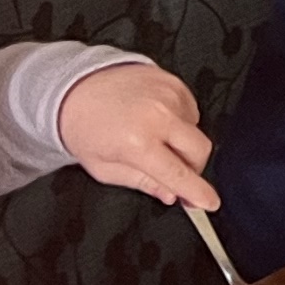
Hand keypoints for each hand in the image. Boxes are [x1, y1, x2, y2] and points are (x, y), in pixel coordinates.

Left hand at [59, 60, 215, 211]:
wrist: (76, 89)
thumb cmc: (85, 128)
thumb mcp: (105, 169)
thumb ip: (143, 183)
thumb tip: (171, 194)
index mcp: (137, 142)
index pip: (179, 174)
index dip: (198, 192)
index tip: (209, 202)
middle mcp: (157, 116)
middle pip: (200, 150)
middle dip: (193, 167)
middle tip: (175, 170)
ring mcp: (167, 95)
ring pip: (196, 129)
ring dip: (183, 141)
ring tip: (154, 137)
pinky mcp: (172, 82)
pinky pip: (191, 110)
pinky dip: (179, 120)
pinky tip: (156, 120)